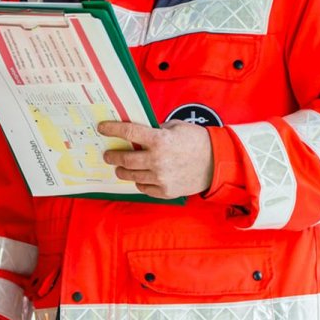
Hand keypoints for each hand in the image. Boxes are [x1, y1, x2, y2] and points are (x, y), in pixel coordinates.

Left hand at [99, 119, 213, 198]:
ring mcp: (161, 178)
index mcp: (159, 140)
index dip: (112, 129)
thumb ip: (155, 130)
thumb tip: (137, 133)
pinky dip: (139, 182)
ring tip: (120, 168)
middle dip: (113, 156)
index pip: (128, 132)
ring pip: (131, 176)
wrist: (217, 162)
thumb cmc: (196, 141)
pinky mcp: (165, 191)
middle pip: (125, 159)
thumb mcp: (175, 127)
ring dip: (122, 171)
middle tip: (109, 155)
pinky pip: (144, 188)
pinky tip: (139, 177)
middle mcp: (157, 160)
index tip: (102, 127)